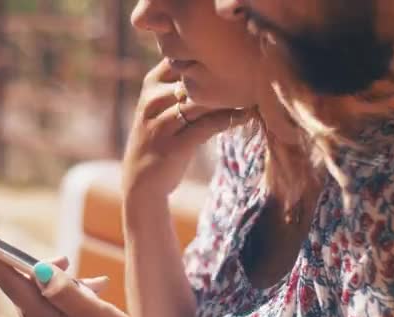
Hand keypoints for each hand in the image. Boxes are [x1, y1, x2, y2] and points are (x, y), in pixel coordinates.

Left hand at [0, 249, 146, 316]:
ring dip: (65, 280)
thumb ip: (72, 295)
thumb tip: (40, 270)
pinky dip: (74, 293)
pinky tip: (97, 291)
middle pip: (25, 285)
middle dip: (38, 265)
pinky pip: (57, 305)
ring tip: (96, 283)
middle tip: (67, 260)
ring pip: (44, 293)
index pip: (12, 283)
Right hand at [122, 58, 248, 200]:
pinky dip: (230, 120)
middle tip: (251, 76)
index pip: (182, 59)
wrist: (140, 181)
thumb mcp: (161, 105)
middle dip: (223, 77)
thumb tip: (221, 63)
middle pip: (193, 79)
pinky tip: (246, 116)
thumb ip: (182, 84)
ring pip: (201, 102)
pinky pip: (207, 126)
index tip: (235, 60)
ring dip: (230, 99)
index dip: (208, 58)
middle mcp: (152, 101)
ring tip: (253, 95)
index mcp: (151, 84)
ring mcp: (160, 125)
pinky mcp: (173, 147)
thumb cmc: (159, 137)